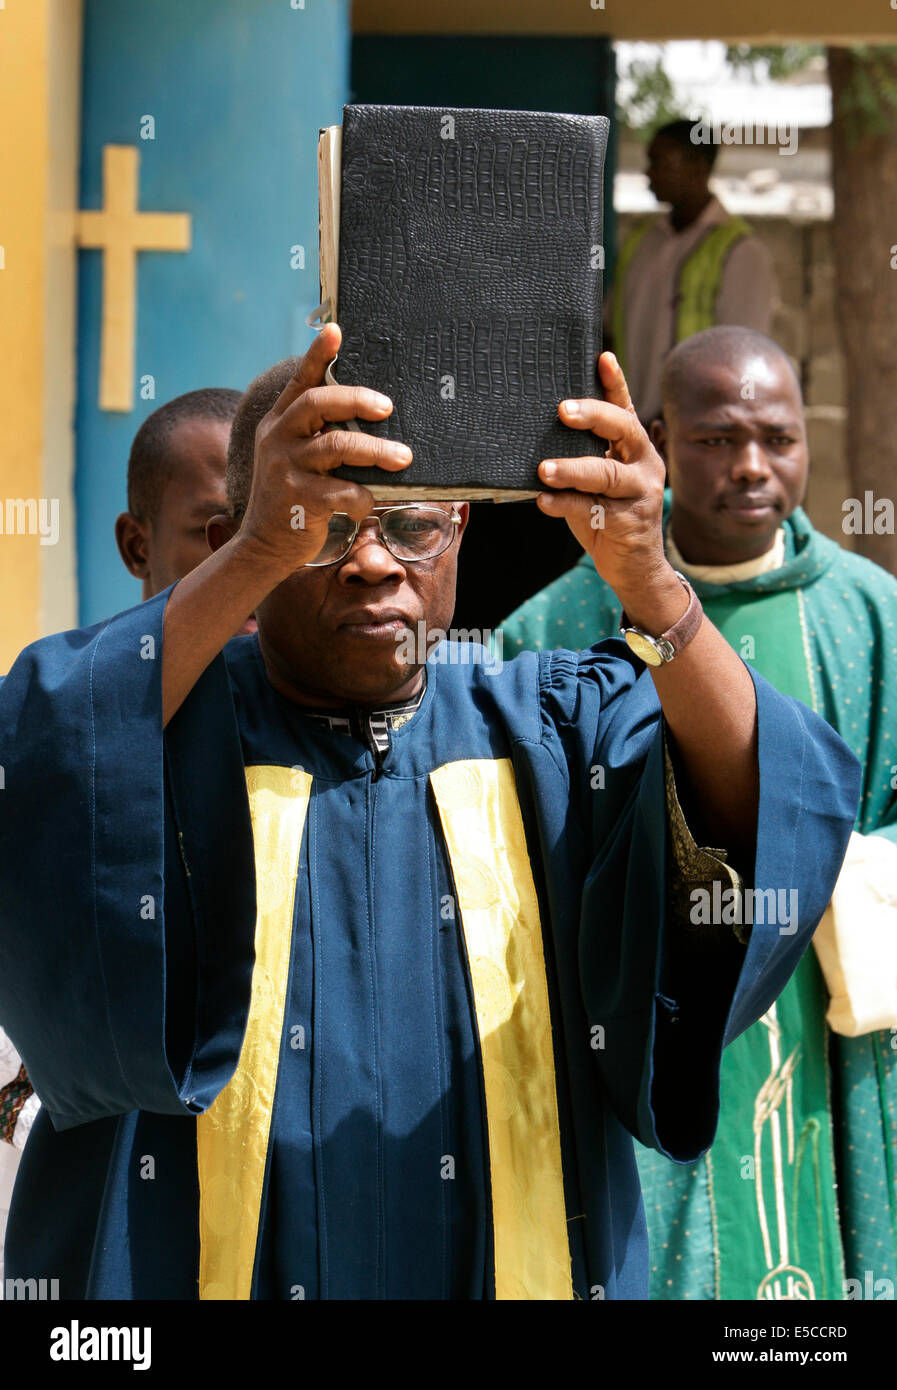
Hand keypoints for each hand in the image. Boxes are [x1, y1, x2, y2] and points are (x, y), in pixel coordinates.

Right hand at [239, 322, 412, 573]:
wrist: (264, 546)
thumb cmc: (293, 499)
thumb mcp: (294, 459)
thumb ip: (317, 436)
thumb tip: (370, 417)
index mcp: (278, 423)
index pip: (299, 382)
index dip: (317, 355)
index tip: (336, 330)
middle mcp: (278, 438)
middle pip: (318, 404)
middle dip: (358, 400)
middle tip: (387, 407)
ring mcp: (286, 468)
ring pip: (338, 446)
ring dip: (377, 451)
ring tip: (403, 458)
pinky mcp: (299, 499)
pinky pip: (344, 490)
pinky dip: (364, 496)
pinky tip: (368, 504)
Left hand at [537, 352, 683, 627]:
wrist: (635, 569)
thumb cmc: (607, 517)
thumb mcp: (596, 483)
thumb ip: (582, 457)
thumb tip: (537, 432)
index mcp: (635, 449)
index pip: (624, 409)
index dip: (614, 383)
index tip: (602, 357)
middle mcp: (644, 465)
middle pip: (623, 430)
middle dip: (593, 416)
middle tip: (562, 410)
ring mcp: (640, 494)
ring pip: (606, 473)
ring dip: (572, 468)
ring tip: (544, 469)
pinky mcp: (628, 523)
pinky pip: (592, 508)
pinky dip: (565, 504)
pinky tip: (544, 501)